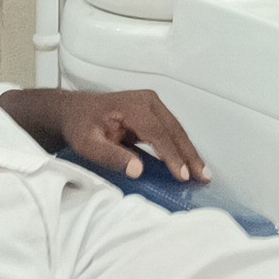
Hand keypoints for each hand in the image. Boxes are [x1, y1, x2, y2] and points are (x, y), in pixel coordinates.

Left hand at [35, 86, 208, 182]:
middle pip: (174, 130)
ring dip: (190, 152)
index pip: (158, 133)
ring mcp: (153, 105)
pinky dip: (182, 147)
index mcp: (133, 106)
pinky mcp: (155, 113)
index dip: (171, 156)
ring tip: (203, 174)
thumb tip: (138, 170)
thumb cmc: (80, 126)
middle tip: (203, 178)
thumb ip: (110, 156)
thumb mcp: (87, 144)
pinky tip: (190, 163)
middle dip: (190, 155)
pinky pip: (172, 131)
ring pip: (177, 131)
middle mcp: (148, 101)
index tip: (182, 176)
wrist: (75, 111)